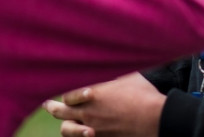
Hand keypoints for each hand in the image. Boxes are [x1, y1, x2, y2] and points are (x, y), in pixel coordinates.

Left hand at [44, 73, 164, 136]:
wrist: (154, 118)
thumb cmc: (143, 94)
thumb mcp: (128, 77)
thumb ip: (115, 79)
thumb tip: (114, 73)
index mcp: (92, 94)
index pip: (67, 96)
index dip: (67, 96)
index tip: (65, 96)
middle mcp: (88, 112)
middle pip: (61, 112)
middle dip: (53, 108)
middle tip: (48, 105)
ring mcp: (93, 129)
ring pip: (67, 130)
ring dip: (66, 126)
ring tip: (64, 123)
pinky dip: (81, 136)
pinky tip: (84, 133)